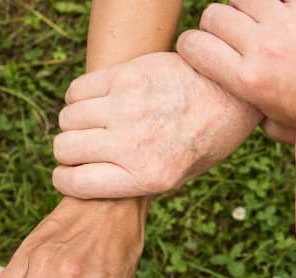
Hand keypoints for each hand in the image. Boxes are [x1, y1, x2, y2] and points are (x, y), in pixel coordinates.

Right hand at [52, 52, 261, 198]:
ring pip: (67, 118)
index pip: (75, 183)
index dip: (65, 180)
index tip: (70, 174)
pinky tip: (98, 101)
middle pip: (65, 148)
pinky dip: (79, 98)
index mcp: (148, 176)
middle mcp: (134, 143)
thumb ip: (135, 183)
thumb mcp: (178, 177)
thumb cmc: (204, 140)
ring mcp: (128, 107)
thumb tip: (88, 183)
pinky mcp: (127, 76)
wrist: (230, 95)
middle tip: (87, 147)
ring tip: (96, 123)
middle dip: (69, 152)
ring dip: (75, 123)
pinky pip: (77, 90)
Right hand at [177, 0, 295, 142]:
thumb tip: (230, 116)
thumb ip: (250, 115)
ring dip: (244, 7)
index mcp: (248, 79)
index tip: (200, 49)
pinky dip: (274, 0)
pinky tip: (281, 11)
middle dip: (218, 25)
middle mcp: (262, 48)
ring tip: (258, 22)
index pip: (193, 45)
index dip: (192, 45)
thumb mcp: (279, 125)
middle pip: (214, 16)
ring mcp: (285, 24)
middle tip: (234, 38)